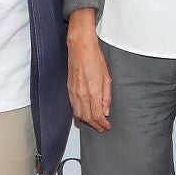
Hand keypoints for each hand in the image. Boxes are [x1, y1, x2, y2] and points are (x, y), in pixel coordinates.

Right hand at [67, 9, 110, 130]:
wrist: (80, 47)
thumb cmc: (94, 58)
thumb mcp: (107, 77)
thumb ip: (106, 96)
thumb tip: (106, 110)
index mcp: (93, 91)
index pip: (97, 115)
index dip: (102, 123)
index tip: (106, 126)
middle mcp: (82, 94)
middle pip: (87, 117)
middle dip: (94, 125)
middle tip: (101, 127)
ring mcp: (74, 92)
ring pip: (78, 113)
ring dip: (86, 121)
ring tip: (93, 123)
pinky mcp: (69, 88)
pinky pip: (73, 106)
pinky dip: (78, 113)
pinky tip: (82, 114)